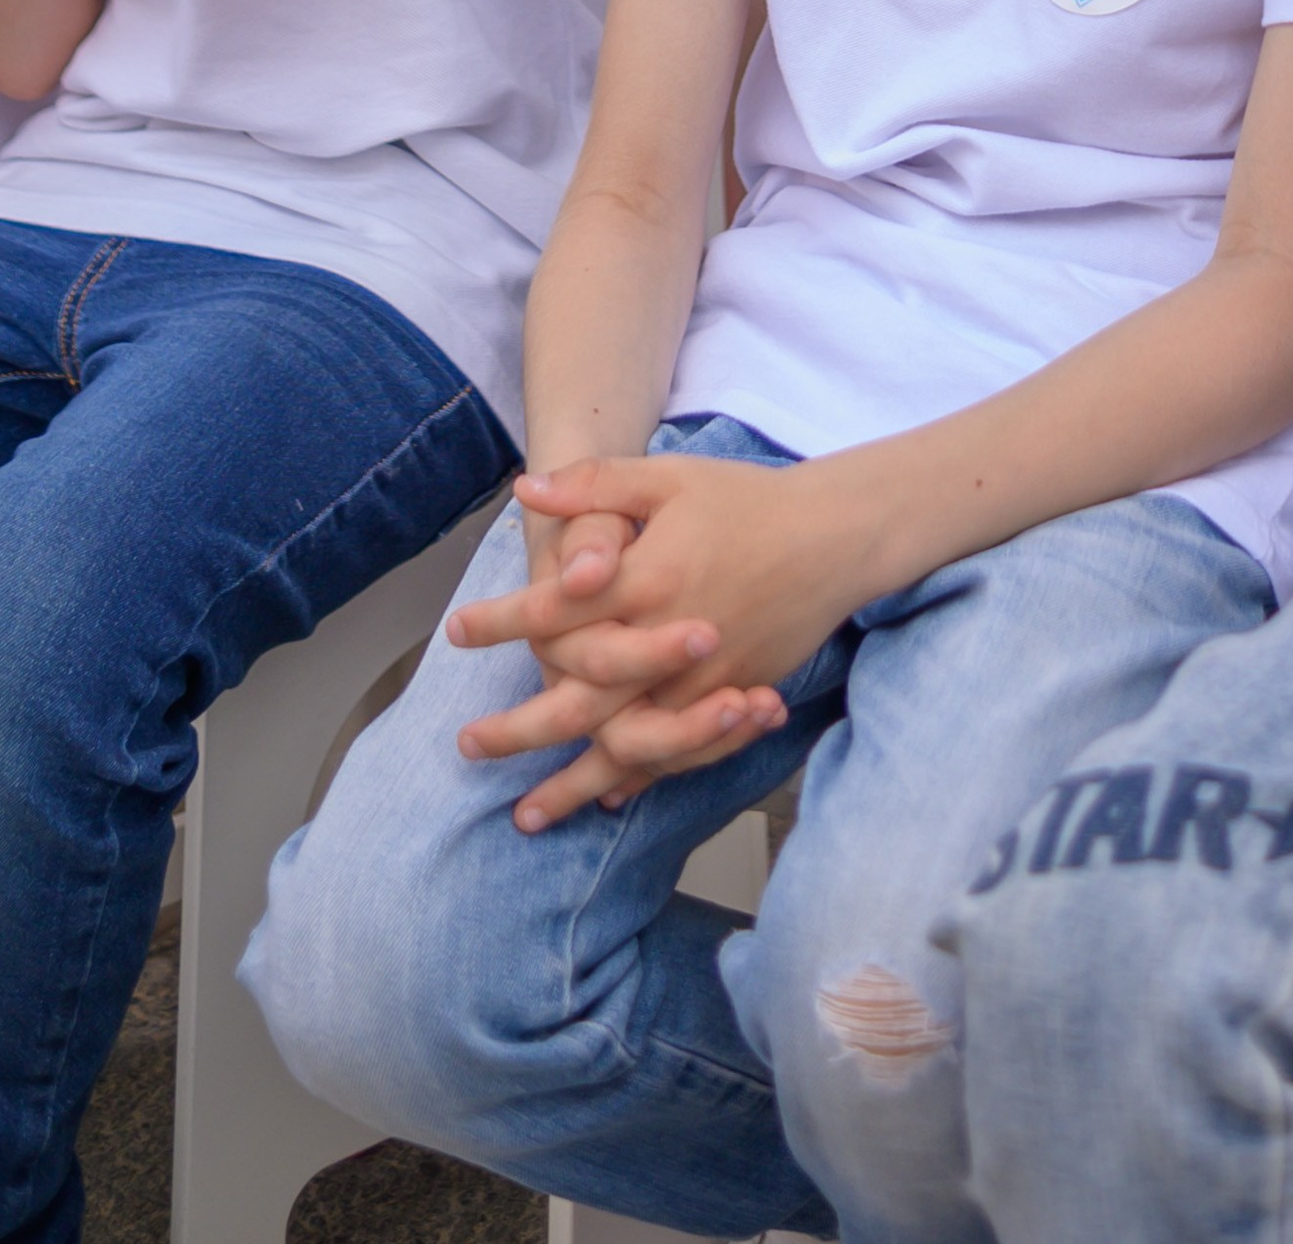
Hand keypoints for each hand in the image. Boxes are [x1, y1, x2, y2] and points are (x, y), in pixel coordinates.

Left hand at [447, 452, 878, 829]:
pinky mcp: (734, 699)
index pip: (557, 609)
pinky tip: (608, 796)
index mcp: (648, 578)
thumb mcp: (668, 478)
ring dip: (573, 784)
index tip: (456, 631)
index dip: (502, 621)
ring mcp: (705, 681)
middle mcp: (670, 640)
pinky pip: (678, 755)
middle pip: (580, 701)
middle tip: (468, 747)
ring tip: (525, 814)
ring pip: (627, 746)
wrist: (836, 535)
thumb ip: (596, 484)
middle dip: (519, 729)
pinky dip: (640, 779)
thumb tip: (525, 492)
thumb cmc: (747, 500)